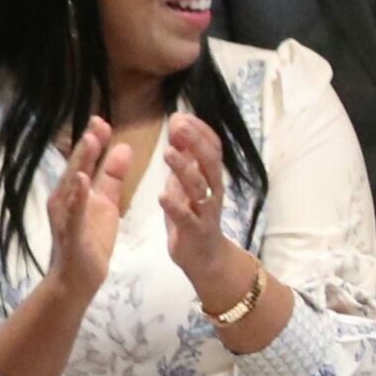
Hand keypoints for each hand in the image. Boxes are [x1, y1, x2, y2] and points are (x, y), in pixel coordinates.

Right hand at [41, 118, 139, 300]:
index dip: (93, 141)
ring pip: (72, 185)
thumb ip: (113, 177)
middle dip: (87, 145)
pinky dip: (77, 195)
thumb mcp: (106, 204)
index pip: (85, 162)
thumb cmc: (90, 241)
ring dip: (81, 163)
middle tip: (98, 121)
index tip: (103, 120)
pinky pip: (74, 212)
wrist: (78, 280)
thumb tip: (123, 148)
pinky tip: (82, 180)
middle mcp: (65, 200)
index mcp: (75, 192)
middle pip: (76, 167)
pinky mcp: (71, 233)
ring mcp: (66, 216)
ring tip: (91, 141)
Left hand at [156, 112, 244, 297]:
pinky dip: (175, 205)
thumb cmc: (193, 219)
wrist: (205, 259)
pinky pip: (186, 217)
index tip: (180, 116)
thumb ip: (184, 162)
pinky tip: (162, 195)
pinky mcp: (196, 231)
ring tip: (168, 153)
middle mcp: (212, 191)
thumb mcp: (187, 186)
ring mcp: (206, 211)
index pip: (211, 147)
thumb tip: (179, 130)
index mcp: (209, 178)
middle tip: (178, 125)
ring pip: (200, 186)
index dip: (198, 130)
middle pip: (210, 161)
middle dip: (195, 141)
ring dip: (185, 168)